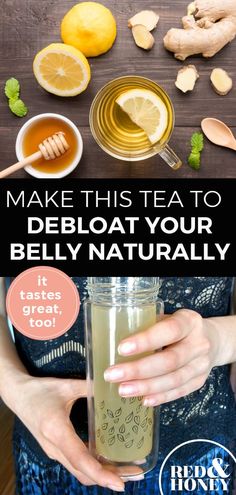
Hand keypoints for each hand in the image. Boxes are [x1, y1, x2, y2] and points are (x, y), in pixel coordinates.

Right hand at [4, 376, 124, 490]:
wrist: (18, 396)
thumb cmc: (40, 390)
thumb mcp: (66, 386)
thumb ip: (90, 388)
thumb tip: (114, 387)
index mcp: (57, 430)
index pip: (81, 459)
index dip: (101, 474)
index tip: (119, 483)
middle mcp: (55, 447)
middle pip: (83, 472)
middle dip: (108, 478)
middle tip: (133, 475)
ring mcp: (54, 451)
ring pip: (79, 471)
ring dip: (101, 474)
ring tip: (126, 470)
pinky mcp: (55, 450)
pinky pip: (75, 464)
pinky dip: (93, 467)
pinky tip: (108, 461)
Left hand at [104, 309, 219, 405]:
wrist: (213, 339)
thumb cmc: (180, 327)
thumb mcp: (168, 318)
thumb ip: (148, 325)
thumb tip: (113, 339)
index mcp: (189, 322)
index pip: (169, 330)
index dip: (146, 340)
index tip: (122, 348)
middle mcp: (199, 344)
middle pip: (169, 360)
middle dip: (138, 370)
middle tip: (112, 374)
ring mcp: (201, 365)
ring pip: (173, 380)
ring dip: (146, 387)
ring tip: (123, 390)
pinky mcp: (200, 381)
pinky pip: (179, 392)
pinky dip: (160, 397)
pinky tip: (143, 400)